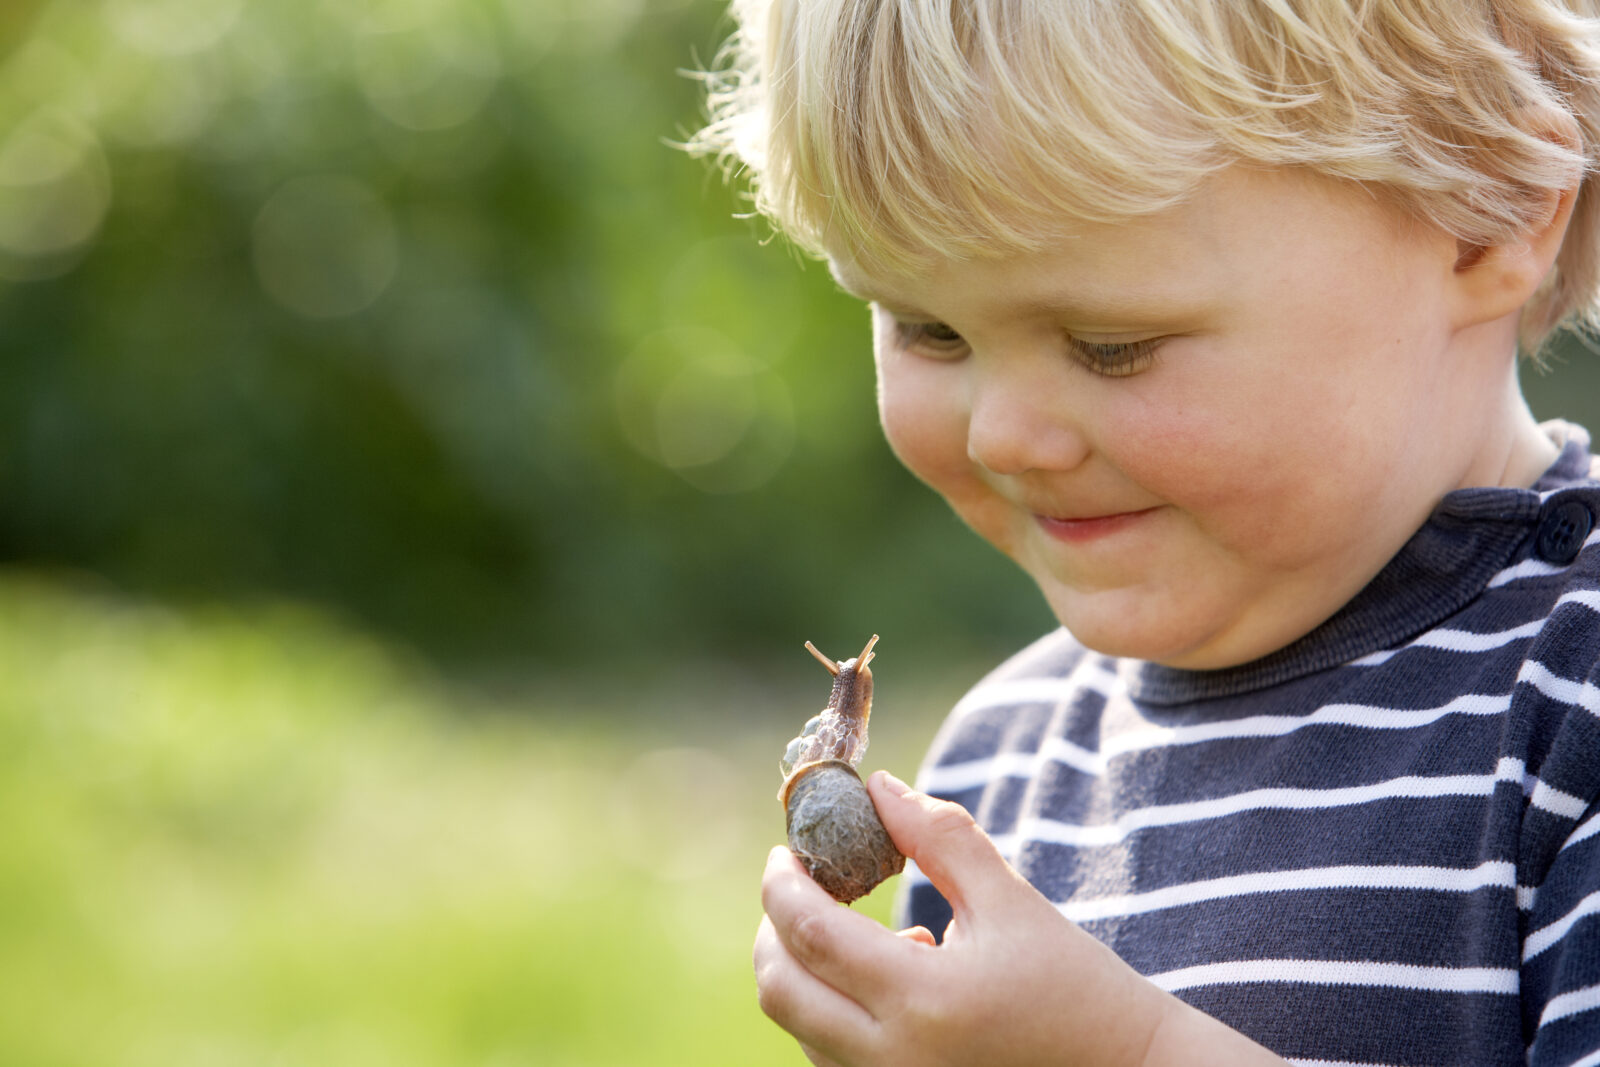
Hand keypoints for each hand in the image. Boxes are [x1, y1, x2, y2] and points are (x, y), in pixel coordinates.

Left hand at [753, 771, 1286, 1066]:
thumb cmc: (1073, 984)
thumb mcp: (1010, 901)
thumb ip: (940, 837)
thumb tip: (878, 786)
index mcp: (924, 1000)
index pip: (812, 935)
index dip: (782, 885)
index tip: (786, 850)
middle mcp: (893, 1061)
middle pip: (781, 991)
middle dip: (774, 927)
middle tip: (797, 884)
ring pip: (798, 1027)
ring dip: (802, 969)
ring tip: (860, 932)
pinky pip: (827, 1056)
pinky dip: (829, 1010)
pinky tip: (885, 982)